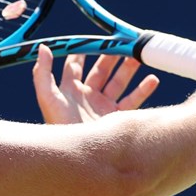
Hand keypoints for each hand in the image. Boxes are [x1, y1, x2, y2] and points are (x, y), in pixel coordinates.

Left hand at [32, 45, 158, 124]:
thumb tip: (42, 47)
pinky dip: (143, 90)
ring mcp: (103, 107)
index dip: (83, 51)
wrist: (78, 157)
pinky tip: (152, 80)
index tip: (93, 38)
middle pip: (101, 71)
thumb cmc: (58, 126)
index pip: (75, 65)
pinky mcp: (116, 118)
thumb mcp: (47, 98)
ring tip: (138, 56)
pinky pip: (132, 101)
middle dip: (111, 57)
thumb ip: (42, 73)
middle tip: (122, 43)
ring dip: (128, 69)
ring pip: (118, 83)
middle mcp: (87, 97)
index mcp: (69, 90)